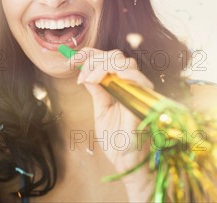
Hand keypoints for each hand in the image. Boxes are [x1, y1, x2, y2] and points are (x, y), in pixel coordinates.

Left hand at [68, 47, 153, 198]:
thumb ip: (97, 91)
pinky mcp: (145, 102)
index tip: (72, 60)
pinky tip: (106, 78)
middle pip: (116, 56)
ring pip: (126, 63)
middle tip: (81, 76)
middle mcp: (132, 86)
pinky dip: (122, 73)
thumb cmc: (116, 140)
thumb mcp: (101, 111)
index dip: (90, 54)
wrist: (126, 163)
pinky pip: (139, 80)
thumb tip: (86, 74)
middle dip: (93, 60)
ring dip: (103, 66)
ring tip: (89, 79)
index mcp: (121, 86)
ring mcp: (140, 92)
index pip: (108, 59)